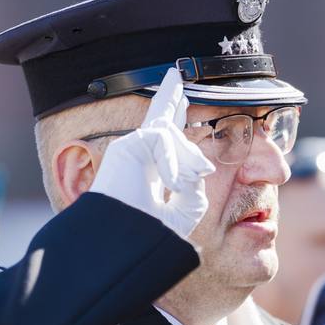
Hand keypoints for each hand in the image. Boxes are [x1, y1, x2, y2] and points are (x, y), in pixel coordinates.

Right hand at [89, 66, 215, 237]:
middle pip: (156, 121)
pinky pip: (163, 139)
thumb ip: (197, 185)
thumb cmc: (150, 237)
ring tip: (180, 187)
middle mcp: (137, 160)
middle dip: (168, 98)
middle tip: (175, 77)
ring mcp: (129, 152)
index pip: (164, 143)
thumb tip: (199, 165)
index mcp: (149, 175)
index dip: (174, 121)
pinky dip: (174, 163)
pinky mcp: (125, 147)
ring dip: (185, 162)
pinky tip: (171, 184)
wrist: (125, 247)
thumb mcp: (186, 210)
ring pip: (172, 136)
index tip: (180, 100)